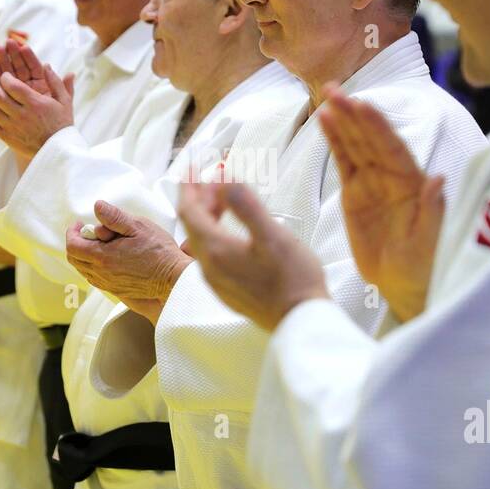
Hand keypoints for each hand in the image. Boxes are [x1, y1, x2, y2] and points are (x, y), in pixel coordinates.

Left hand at [0, 39, 73, 155]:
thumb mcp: (64, 102)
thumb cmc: (62, 125)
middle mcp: (22, 115)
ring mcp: (13, 127)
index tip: (4, 75)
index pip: (13, 86)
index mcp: (35, 104)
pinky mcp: (7, 138)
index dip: (5, 77)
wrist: (57, 151)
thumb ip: (56, 83)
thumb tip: (47, 65)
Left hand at [64, 200, 192, 323]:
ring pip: (83, 269)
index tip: (80, 224)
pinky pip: (95, 278)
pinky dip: (94, 266)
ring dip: (85, 255)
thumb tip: (97, 206)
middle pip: (74, 259)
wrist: (173, 279)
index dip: (72, 233)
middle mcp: (101, 273)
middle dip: (77, 242)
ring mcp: (108, 284)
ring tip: (102, 244)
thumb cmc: (159, 252)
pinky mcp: (115, 290)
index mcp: (103, 257)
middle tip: (90, 232)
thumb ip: (115, 217)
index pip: (73, 246)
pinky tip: (109, 258)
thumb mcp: (138, 227)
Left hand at [176, 181, 328, 331]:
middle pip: (193, 225)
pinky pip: (212, 255)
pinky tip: (233, 230)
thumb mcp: (272, 234)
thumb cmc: (293, 279)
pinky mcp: (228, 290)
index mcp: (215, 250)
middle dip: (200, 198)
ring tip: (224, 198)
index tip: (192, 166)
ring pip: (202, 240)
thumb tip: (222, 178)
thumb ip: (245, 204)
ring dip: (209, 215)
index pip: (189, 211)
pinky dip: (216, 234)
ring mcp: (217, 281)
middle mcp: (209, 267)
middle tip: (213, 177)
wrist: (300, 322)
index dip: (188, 186)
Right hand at [319, 84, 443, 321]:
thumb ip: (433, 211)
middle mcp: (392, 176)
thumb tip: (438, 179)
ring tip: (326, 95)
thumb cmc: (422, 265)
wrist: (405, 284)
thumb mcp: (429, 243)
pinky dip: (334, 140)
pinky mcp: (355, 192)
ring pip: (355, 144)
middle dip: (354, 113)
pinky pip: (343, 161)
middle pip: (371, 139)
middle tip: (335, 90)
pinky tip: (325, 120)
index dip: (377, 126)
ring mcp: (372, 182)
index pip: (392, 148)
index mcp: (412, 183)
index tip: (362, 105)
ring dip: (342, 118)